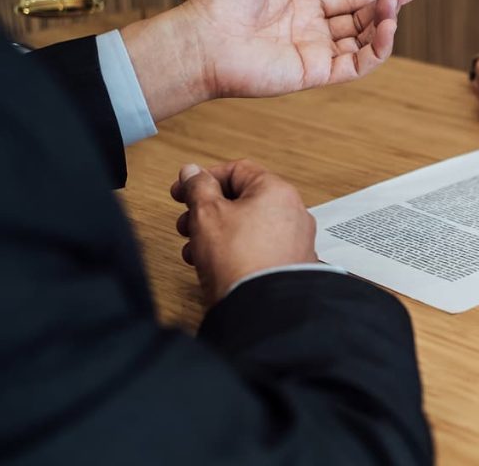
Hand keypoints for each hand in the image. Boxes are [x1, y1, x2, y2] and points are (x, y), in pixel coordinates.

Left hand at [122, 0, 415, 121]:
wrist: (203, 39)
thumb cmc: (221, 0)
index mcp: (300, 7)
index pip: (347, 2)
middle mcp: (311, 33)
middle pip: (360, 21)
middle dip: (385, 7)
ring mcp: (314, 55)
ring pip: (363, 44)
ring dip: (384, 26)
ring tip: (394, 6)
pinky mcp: (315, 75)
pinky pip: (356, 66)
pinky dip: (377, 51)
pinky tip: (387, 29)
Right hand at [171, 160, 317, 303]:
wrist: (264, 308)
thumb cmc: (240, 260)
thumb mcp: (207, 214)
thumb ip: (198, 187)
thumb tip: (193, 172)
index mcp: (277, 191)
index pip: (238, 170)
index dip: (205, 178)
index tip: (183, 190)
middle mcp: (293, 212)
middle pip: (242, 200)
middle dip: (207, 211)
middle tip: (186, 223)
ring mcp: (295, 239)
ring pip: (247, 226)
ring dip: (216, 233)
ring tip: (195, 249)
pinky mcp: (291, 263)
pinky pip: (259, 247)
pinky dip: (235, 250)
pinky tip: (213, 265)